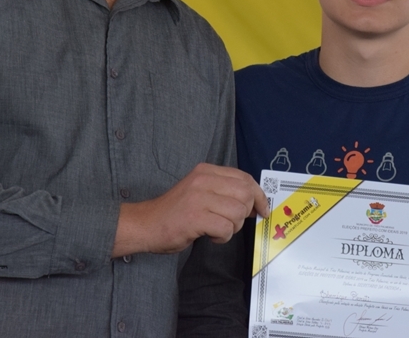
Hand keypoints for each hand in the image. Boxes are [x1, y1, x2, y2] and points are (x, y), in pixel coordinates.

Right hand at [113, 163, 267, 256]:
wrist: (145, 224)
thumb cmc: (174, 213)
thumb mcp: (199, 191)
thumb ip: (223, 191)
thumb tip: (254, 202)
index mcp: (206, 171)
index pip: (244, 178)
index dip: (258, 195)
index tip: (262, 208)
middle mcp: (203, 180)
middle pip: (245, 194)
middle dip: (245, 213)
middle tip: (230, 222)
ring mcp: (199, 198)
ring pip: (237, 213)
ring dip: (232, 227)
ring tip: (216, 229)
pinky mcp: (195, 217)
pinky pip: (226, 228)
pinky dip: (222, 237)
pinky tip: (209, 236)